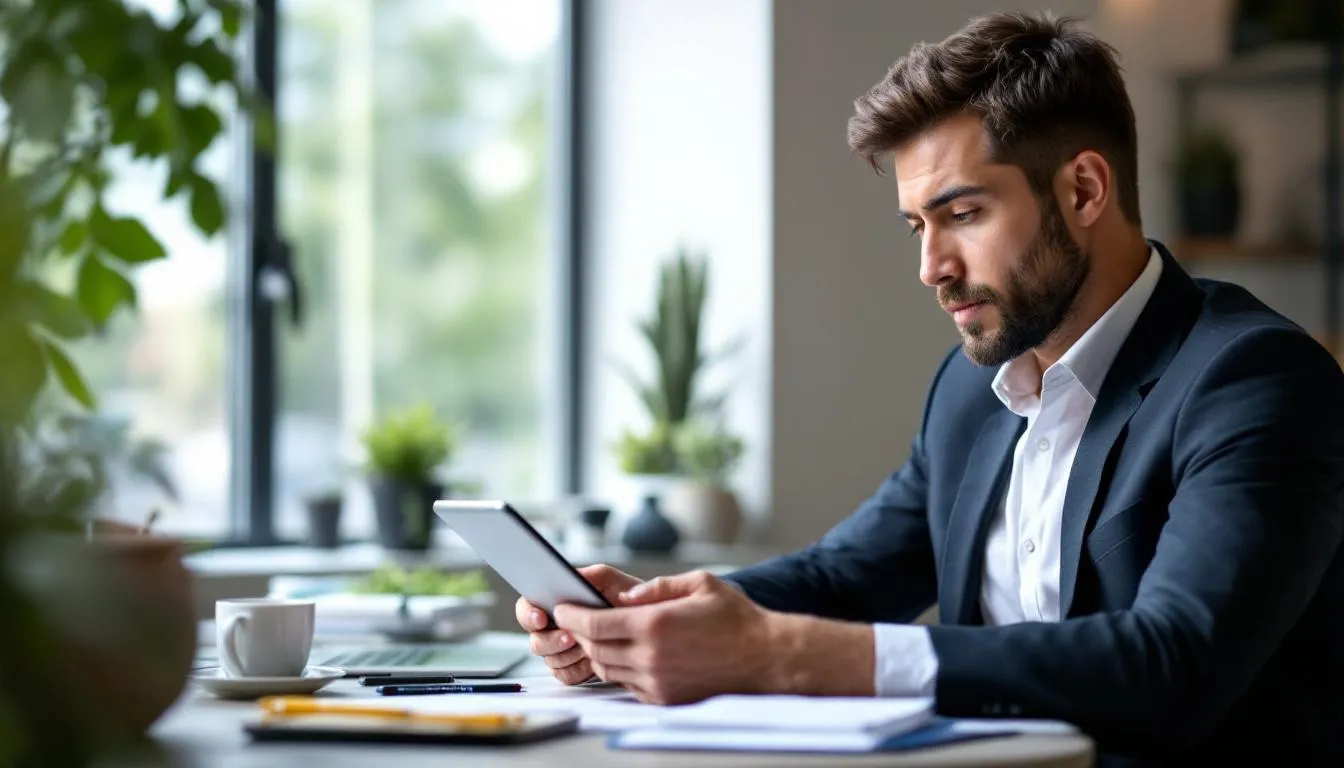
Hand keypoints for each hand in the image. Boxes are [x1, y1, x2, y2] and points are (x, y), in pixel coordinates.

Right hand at [514, 564, 643, 684]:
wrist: (649, 630)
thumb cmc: (631, 602)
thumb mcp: (616, 581)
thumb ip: (596, 575)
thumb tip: (575, 576)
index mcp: (557, 602)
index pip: (527, 607)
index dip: (528, 614)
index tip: (542, 618)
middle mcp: (555, 626)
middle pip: (534, 639)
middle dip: (550, 641)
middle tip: (570, 638)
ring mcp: (562, 649)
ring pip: (548, 659)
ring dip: (566, 656)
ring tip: (586, 649)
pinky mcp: (573, 667)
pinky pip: (564, 675)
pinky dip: (576, 670)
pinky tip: (590, 663)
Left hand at [552, 570, 781, 704]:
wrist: (764, 658)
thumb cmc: (735, 618)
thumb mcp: (699, 584)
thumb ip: (656, 586)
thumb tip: (623, 595)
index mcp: (655, 624)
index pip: (594, 624)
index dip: (572, 616)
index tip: (563, 608)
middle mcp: (651, 656)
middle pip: (595, 648)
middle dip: (579, 633)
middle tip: (574, 620)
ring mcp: (656, 681)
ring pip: (606, 669)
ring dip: (597, 652)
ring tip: (598, 636)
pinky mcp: (664, 698)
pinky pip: (626, 684)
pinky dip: (618, 669)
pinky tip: (625, 654)